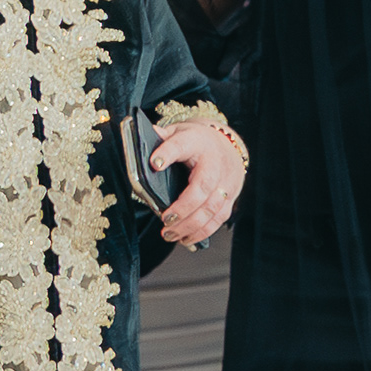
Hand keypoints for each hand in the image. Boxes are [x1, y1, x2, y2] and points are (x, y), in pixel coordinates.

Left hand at [150, 119, 247, 247]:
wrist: (226, 144)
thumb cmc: (197, 142)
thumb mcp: (177, 133)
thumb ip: (159, 139)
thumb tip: (139, 143)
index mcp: (196, 143)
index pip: (181, 145)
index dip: (167, 154)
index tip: (154, 164)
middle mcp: (215, 163)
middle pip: (203, 187)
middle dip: (183, 208)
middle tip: (165, 220)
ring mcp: (226, 181)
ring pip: (213, 208)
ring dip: (191, 225)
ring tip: (170, 234)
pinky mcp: (231, 197)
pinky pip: (219, 218)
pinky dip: (203, 231)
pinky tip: (186, 238)